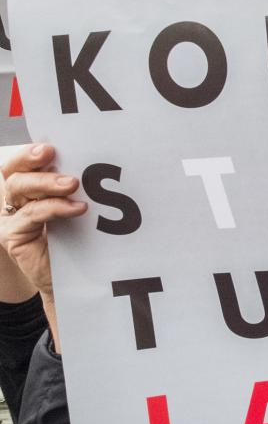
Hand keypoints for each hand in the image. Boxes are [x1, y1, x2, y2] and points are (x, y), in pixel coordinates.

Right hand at [0, 144, 86, 300]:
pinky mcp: (14, 237)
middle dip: (31, 160)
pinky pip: (30, 216)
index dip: (31, 152)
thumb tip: (99, 165)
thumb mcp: (78, 209)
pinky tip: (76, 208)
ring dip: (46, 182)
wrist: (76, 279)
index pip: (24, 164)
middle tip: (52, 153)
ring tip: (73, 183)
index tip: (50, 145)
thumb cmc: (80, 240)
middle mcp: (16, 201)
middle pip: (16, 172)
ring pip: (19, 189)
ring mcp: (12, 218)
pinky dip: (53, 208)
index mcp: (30, 189)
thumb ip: (78, 189)